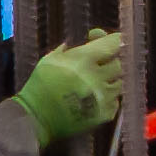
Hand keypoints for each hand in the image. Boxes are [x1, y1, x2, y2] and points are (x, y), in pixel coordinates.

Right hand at [15, 31, 134, 144]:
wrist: (37, 117)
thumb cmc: (40, 86)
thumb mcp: (49, 60)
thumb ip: (67, 50)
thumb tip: (75, 45)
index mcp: (84, 60)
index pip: (113, 43)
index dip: (109, 39)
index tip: (97, 40)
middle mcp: (98, 77)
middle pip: (117, 64)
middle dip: (107, 62)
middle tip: (94, 65)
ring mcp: (104, 97)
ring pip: (119, 84)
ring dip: (109, 81)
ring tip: (95, 83)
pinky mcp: (105, 114)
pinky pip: (115, 102)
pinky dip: (107, 99)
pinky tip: (94, 98)